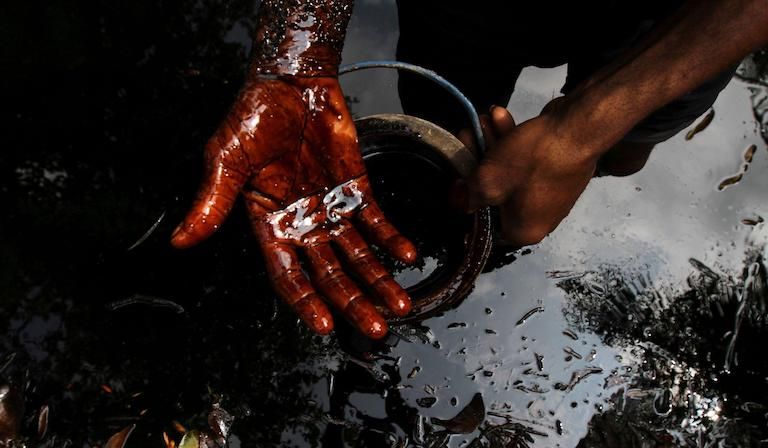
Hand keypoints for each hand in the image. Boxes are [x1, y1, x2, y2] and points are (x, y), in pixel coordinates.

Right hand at [171, 75, 416, 338]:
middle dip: (353, 302)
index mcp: (269, 224)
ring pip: (358, 254)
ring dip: (378, 280)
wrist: (291, 81)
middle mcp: (303, 223)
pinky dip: (392, 238)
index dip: (306, 301)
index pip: (289, 274)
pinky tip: (407, 254)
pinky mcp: (356, 188)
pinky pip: (376, 219)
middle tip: (375, 329)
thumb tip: (180, 239)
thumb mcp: (226, 159)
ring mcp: (331, 207)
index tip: (326, 326)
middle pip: (331, 274)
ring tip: (399, 306)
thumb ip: (212, 202)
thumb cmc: (253, 116)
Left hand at [455, 103, 598, 246]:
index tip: (457, 178)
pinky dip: (514, 142)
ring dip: (494, 145)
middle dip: (479, 160)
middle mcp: (540, 218)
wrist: (579, 128)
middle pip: (496, 192)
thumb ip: (468, 194)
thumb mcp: (488, 180)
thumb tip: (458, 201)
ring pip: (510, 171)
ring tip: (484, 120)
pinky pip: (527, 161)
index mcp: (524, 231)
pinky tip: (501, 118)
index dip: (468, 200)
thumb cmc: (532, 161)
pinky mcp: (558, 171)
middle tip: (468, 136)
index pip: (485, 224)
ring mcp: (551, 194)